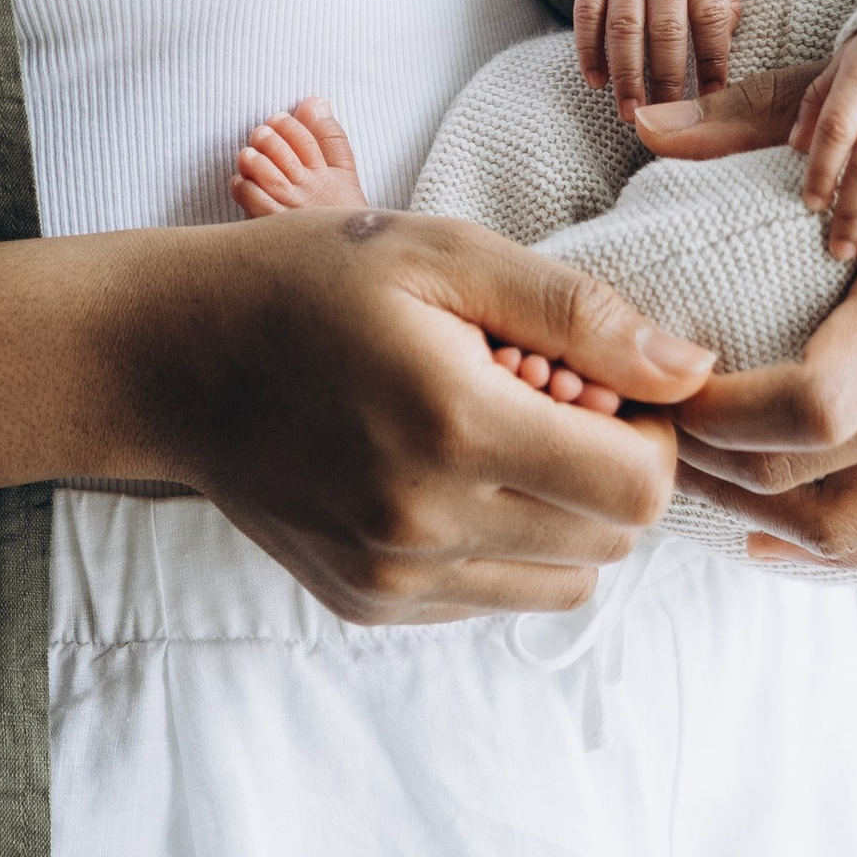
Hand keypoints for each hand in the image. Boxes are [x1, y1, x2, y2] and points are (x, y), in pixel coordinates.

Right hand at [0, 207, 713, 621]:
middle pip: (610, 543)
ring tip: (496, 433)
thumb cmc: (306, 282)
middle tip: (547, 396)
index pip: (637, 490)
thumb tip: (688, 368)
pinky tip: (444, 470)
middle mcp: (426, 523)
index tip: (604, 382)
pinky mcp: (370, 604)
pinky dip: (499, 543)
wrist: (167, 358)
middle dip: (609, 470)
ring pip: (560, 582)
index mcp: (454, 426)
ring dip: (562, 515)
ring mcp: (394, 577)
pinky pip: (491, 597)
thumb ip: (574, 312)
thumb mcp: (441, 253)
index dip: (649, 433)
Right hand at [574, 0, 735, 119]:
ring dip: (627, 75)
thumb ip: (720, 4)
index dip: (713, 62)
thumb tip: (719, 64)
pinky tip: (597, 80)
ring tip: (631, 112)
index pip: (711, 17)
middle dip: (666, 80)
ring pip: (624, 26)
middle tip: (665, 119)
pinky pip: (587, 12)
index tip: (711, 99)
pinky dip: (589, 50)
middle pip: (666, 29)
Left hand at [670, 0, 856, 572]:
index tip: (654, 380)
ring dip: (759, 512)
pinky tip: (774, 525)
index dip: (713, 415)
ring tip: (692, 466)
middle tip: (641, 419)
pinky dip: (843, 546)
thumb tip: (646, 120)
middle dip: (704, 461)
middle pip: (812, 478)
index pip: (809, 406)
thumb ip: (764, 121)